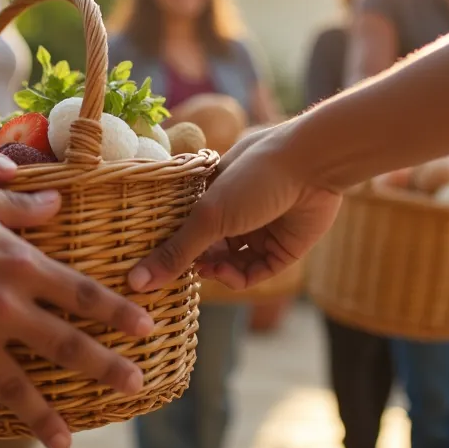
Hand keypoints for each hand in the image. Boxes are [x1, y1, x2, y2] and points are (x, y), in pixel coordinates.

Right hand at [0, 177, 154, 447]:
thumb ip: (21, 206)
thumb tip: (58, 201)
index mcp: (18, 266)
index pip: (81, 293)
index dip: (116, 311)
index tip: (147, 328)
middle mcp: (2, 307)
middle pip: (64, 344)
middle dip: (104, 367)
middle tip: (135, 386)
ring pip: (14, 385)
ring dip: (43, 416)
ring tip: (66, 440)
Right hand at [127, 124, 341, 291]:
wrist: (313, 166)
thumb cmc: (255, 177)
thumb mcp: (209, 215)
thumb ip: (176, 251)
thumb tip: (136, 282)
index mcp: (213, 192)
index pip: (186, 227)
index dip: (171, 248)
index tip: (152, 269)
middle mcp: (236, 212)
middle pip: (208, 249)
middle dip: (194, 264)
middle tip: (177, 278)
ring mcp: (261, 230)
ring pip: (231, 264)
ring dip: (217, 272)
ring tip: (208, 271)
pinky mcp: (284, 247)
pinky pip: (256, 272)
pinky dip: (240, 277)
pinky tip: (228, 274)